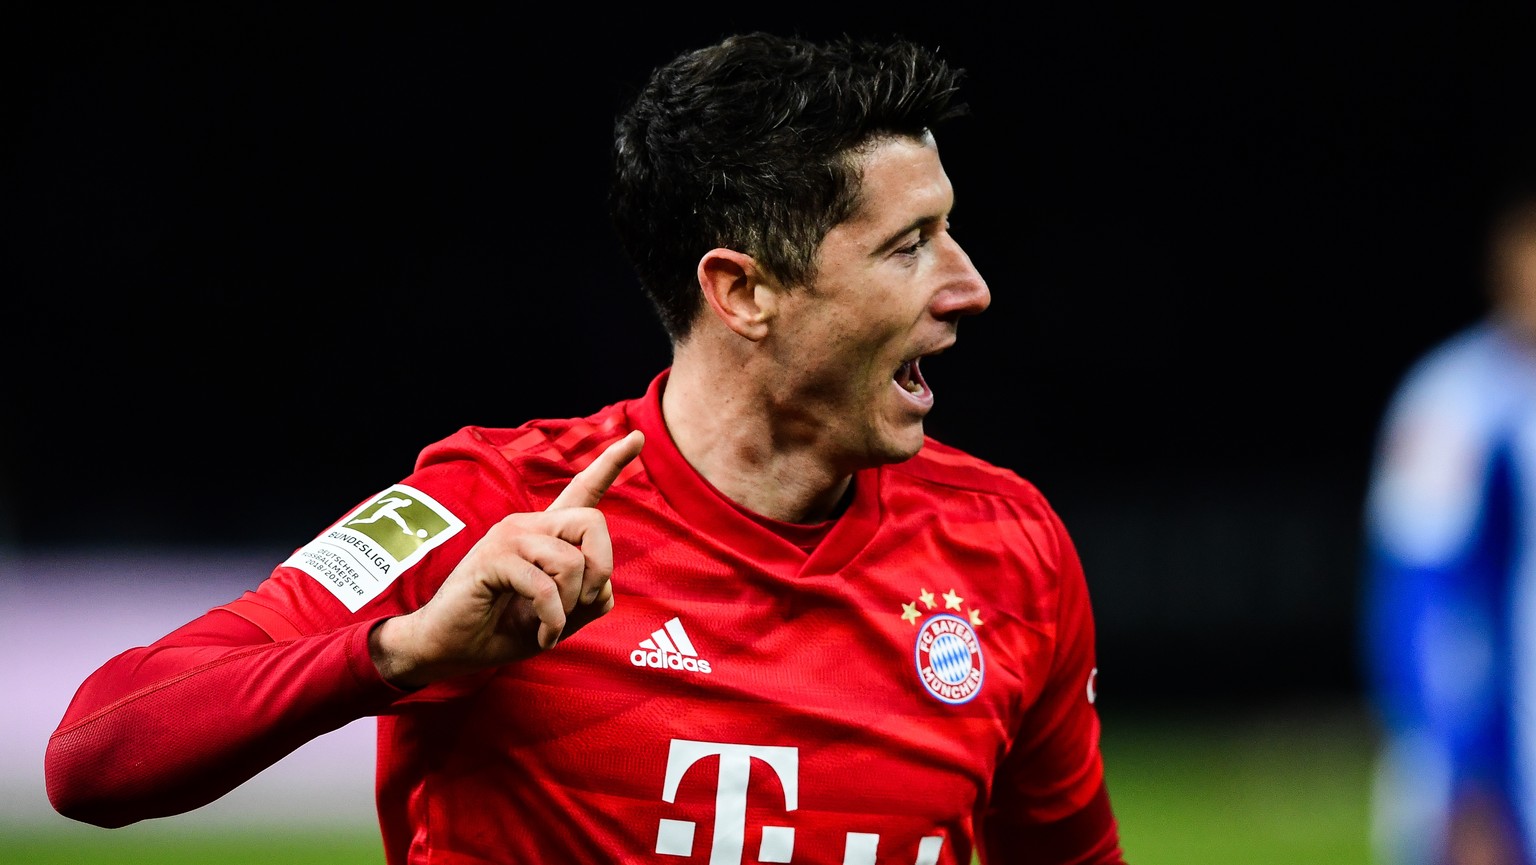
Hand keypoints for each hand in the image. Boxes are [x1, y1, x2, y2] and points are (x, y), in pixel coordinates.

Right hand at [369, 430, 643, 687]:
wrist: (450, 647)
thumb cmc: (502, 628)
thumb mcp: (560, 617)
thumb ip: (588, 599)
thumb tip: (604, 586)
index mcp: (546, 534)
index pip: (583, 488)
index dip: (611, 463)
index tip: (637, 436)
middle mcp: (528, 525)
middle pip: (593, 520)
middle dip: (600, 568)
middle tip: (580, 603)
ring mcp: (509, 537)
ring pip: (572, 560)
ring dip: (570, 605)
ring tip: (552, 624)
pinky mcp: (492, 558)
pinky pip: (545, 587)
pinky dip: (552, 620)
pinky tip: (543, 635)